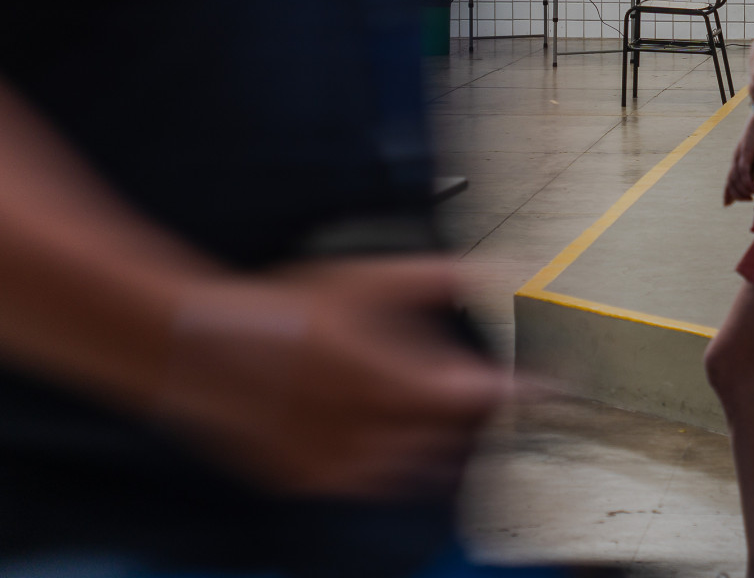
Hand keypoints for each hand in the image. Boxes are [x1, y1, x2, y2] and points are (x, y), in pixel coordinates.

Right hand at [155, 258, 509, 499]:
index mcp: (395, 381)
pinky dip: (397, 468)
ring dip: (444, 447)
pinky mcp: (310, 478)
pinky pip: (373, 484)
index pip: (482, 397)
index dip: (524, 394)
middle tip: (500, 399)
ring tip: (455, 421)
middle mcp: (373, 430)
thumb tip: (498, 269)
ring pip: (418, 469)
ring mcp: (340, 461)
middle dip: (483, 419)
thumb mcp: (368, 277)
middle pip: (456, 437)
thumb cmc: (284, 309)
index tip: (551, 389)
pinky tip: (403, 444)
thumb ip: (438, 278)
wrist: (201, 347)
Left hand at [725, 116, 753, 205]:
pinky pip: (744, 173)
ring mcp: (740, 154)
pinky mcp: (746, 153)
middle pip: (730, 181)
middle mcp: (737, 156)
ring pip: (736, 179)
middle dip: (734, 194)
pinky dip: (748, 184)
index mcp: (739, 155)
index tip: (727, 203)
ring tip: (752, 196)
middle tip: (745, 200)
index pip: (730, 177)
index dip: (728, 191)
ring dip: (743, 191)